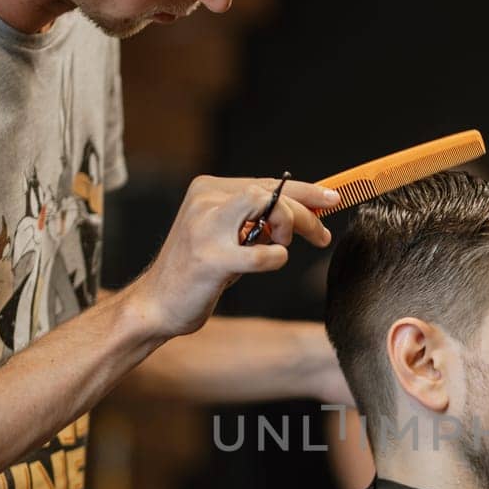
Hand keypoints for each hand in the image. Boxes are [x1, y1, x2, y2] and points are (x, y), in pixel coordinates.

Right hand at [132, 175, 338, 339]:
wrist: (156, 305)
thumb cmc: (196, 273)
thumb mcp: (225, 235)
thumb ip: (255, 220)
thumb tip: (304, 212)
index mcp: (209, 190)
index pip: (268, 183)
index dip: (306, 191)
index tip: (332, 200)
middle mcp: (205, 202)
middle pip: (271, 193)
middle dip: (306, 214)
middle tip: (321, 236)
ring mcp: (205, 228)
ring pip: (266, 206)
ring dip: (289, 226)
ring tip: (281, 247)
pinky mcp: (210, 258)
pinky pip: (260, 254)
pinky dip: (274, 259)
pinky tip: (269, 262)